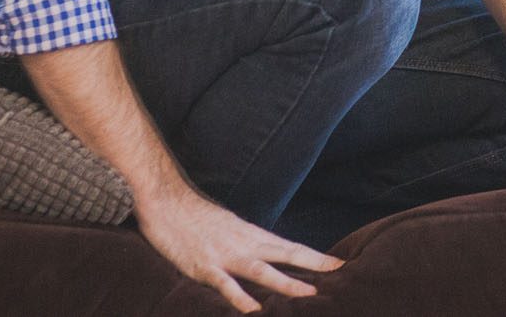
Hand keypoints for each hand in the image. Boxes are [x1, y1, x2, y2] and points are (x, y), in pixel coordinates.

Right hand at [136, 183, 342, 312]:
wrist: (165, 200)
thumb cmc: (195, 217)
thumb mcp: (230, 228)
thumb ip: (248, 244)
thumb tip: (268, 256)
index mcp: (251, 235)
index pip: (290, 247)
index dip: (315, 257)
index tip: (340, 264)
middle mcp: (244, 243)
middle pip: (285, 254)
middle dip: (313, 264)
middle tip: (339, 272)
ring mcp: (224, 255)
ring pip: (261, 271)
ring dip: (286, 283)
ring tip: (308, 294)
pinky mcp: (202, 266)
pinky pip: (224, 284)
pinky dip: (239, 297)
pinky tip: (253, 310)